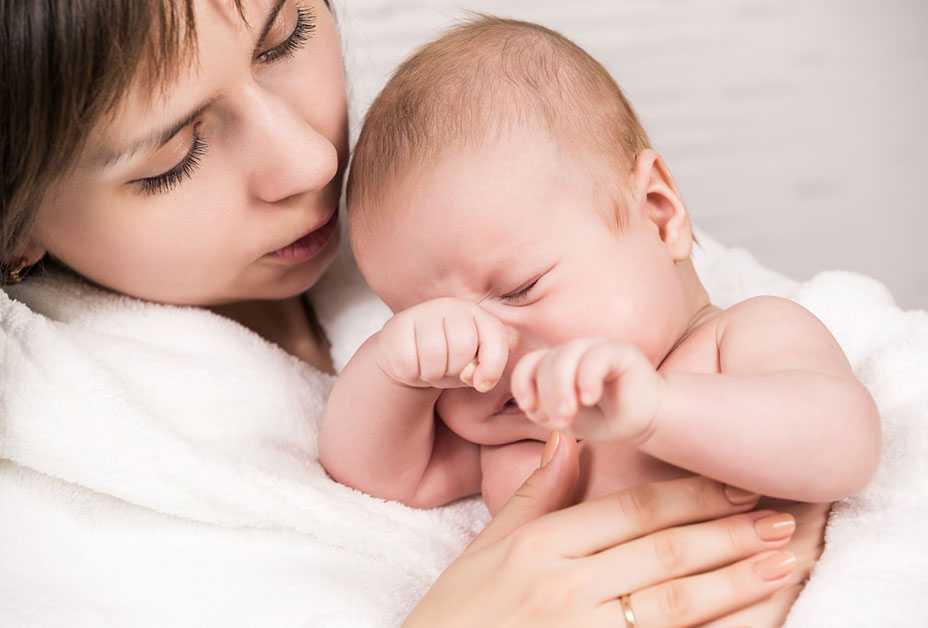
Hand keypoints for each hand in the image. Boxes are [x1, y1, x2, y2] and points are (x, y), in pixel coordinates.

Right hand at [375, 298, 513, 391]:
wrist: (408, 357)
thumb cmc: (448, 363)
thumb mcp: (473, 368)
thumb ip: (486, 370)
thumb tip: (475, 378)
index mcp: (477, 314)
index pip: (495, 338)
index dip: (492, 368)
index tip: (481, 384)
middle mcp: (452, 306)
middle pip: (463, 347)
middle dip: (455, 369)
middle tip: (446, 370)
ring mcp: (423, 312)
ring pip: (435, 355)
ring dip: (433, 374)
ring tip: (429, 368)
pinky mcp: (398, 325)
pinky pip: (410, 362)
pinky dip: (412, 374)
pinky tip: (412, 364)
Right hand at [405, 434, 801, 627]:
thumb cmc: (456, 614)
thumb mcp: (488, 547)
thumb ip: (536, 494)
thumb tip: (569, 437)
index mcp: (542, 546)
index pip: (632, 512)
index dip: (691, 498)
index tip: (735, 487)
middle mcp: (566, 586)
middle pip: (663, 551)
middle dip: (728, 534)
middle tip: (781, 519)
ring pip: (674, 601)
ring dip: (734, 581)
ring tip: (781, 562)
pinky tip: (743, 619)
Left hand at [511, 338, 662, 441]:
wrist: (646, 421)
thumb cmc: (604, 419)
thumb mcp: (568, 420)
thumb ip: (546, 410)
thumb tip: (531, 405)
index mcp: (556, 365)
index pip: (528, 365)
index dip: (523, 384)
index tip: (529, 407)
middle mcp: (573, 352)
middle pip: (545, 362)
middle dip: (546, 394)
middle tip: (558, 421)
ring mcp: (595, 348)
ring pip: (566, 356)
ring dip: (561, 388)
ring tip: (569, 416)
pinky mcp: (620, 351)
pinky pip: (596, 357)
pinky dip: (587, 379)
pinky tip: (589, 399)